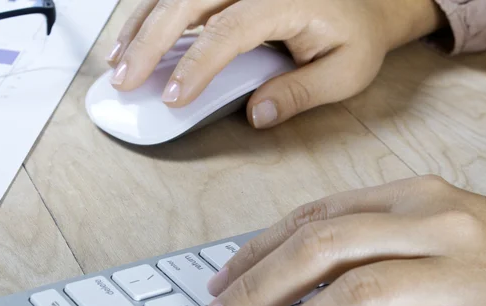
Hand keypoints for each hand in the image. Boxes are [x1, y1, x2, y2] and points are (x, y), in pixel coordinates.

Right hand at [107, 0, 446, 127]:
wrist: (368, 1)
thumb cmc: (357, 33)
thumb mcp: (346, 71)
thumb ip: (301, 92)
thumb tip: (258, 113)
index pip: (229, 30)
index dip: (196, 64)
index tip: (173, 97)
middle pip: (188, 1)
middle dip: (148, 41)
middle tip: (124, 79)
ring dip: (141, 24)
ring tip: (117, 61)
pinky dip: (152, 12)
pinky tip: (135, 34)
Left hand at [197, 175, 485, 305]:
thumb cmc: (485, 264)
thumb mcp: (422, 237)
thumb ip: (361, 245)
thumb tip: (277, 275)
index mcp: (412, 199)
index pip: (314, 218)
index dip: (257, 251)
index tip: (219, 284)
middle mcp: (438, 224)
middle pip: (322, 249)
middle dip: (258, 289)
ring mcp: (470, 275)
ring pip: (359, 298)